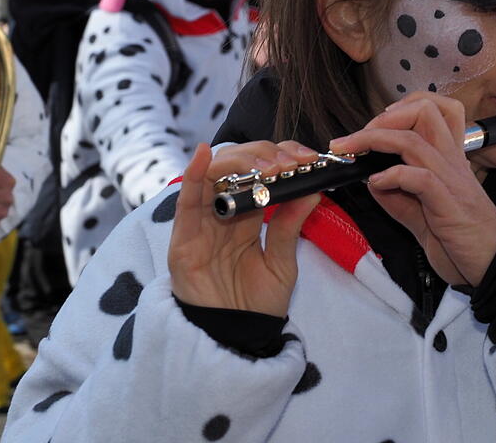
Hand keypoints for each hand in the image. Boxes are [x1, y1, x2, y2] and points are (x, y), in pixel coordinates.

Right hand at [168, 141, 320, 315]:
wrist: (238, 341)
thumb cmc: (257, 304)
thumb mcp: (282, 262)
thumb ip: (291, 226)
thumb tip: (313, 188)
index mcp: (248, 215)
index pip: (260, 171)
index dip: (281, 157)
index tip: (309, 158)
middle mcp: (223, 212)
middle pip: (237, 166)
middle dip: (265, 155)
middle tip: (291, 162)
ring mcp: (202, 223)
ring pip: (213, 175)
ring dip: (240, 161)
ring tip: (267, 165)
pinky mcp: (183, 240)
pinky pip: (185, 202)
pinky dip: (192, 175)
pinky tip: (203, 156)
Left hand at [330, 93, 495, 286]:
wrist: (495, 265)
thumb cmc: (462, 239)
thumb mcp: (421, 215)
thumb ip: (397, 195)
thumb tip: (369, 179)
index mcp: (447, 158)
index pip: (436, 110)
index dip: (403, 107)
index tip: (376, 123)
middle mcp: (451, 161)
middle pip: (425, 111)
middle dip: (385, 117)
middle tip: (358, 136)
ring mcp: (450, 179)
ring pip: (414, 139)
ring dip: (374, 140)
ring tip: (351, 152)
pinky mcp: (448, 203)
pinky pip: (419, 177)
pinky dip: (392, 175)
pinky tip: (376, 183)